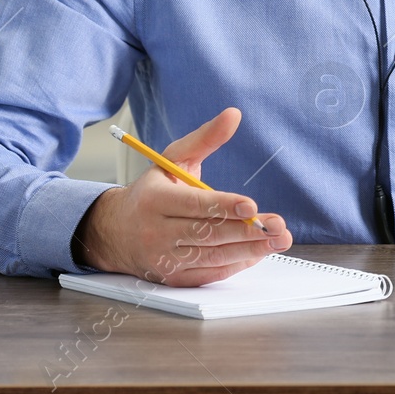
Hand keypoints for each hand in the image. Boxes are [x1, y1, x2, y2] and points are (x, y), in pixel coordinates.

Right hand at [73, 107, 291, 286]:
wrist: (115, 232)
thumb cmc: (152, 192)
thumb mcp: (173, 159)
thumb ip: (205, 138)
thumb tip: (234, 115)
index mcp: (155, 200)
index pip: (194, 205)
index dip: (224, 206)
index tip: (251, 206)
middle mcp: (157, 232)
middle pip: (208, 234)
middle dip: (247, 231)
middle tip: (279, 226)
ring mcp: (164, 259)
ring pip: (213, 257)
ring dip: (249, 250)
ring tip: (279, 240)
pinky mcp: (173, 278)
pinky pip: (210, 274)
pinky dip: (236, 264)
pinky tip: (258, 253)